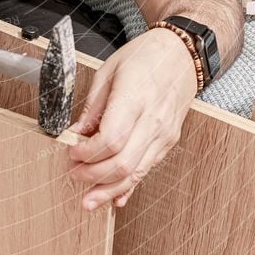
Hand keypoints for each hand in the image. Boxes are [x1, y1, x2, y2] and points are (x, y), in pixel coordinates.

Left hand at [68, 28, 197, 210]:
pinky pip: (147, 169)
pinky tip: (115, 196)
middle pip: (123, 163)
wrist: (182, 54)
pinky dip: (129, 185)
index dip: (88, 153)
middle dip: (94, 176)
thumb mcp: (109, 70)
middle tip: (74, 176)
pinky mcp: (168, 141)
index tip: (72, 152)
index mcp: (135, 98)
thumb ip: (93, 105)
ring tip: (89, 200)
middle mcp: (153, 120)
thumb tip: (77, 132)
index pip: (111, 140)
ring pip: (136, 173)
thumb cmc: (145, 56)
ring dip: (110, 190)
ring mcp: (164, 134)